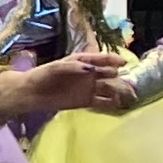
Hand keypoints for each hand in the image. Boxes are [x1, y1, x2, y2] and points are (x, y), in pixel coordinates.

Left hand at [0, 53, 129, 120]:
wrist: (32, 94)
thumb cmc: (42, 76)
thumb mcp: (56, 68)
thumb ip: (73, 67)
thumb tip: (91, 69)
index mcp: (83, 61)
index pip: (102, 58)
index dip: (113, 59)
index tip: (123, 62)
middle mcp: (90, 73)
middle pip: (110, 74)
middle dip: (120, 77)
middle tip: (130, 82)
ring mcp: (90, 87)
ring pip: (110, 88)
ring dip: (119, 90)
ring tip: (128, 94)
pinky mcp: (87, 101)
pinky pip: (103, 102)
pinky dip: (111, 103)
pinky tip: (118, 104)